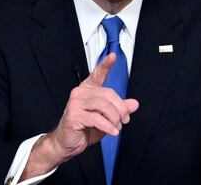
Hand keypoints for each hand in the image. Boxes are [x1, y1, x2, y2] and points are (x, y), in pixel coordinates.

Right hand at [22, 53, 138, 178]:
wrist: (67, 143)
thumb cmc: (84, 128)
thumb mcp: (106, 118)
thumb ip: (119, 109)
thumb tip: (134, 104)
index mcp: (88, 90)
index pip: (98, 74)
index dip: (106, 64)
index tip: (113, 56)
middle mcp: (80, 93)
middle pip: (108, 93)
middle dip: (120, 108)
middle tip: (124, 119)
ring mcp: (76, 103)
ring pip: (103, 105)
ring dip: (115, 118)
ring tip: (116, 127)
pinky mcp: (74, 115)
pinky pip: (96, 118)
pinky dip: (108, 126)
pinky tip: (112, 131)